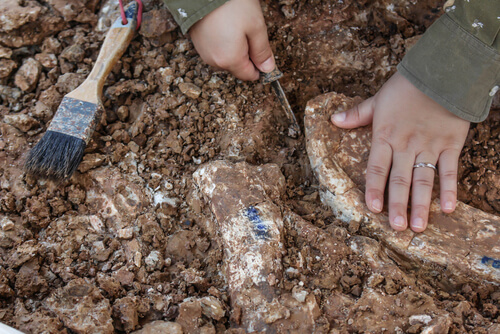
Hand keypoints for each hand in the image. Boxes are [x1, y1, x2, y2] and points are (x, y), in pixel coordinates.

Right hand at [189, 0, 274, 80]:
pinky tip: (224, 25)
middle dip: (246, 54)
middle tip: (247, 31)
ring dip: (234, 48)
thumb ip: (262, 51)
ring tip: (234, 26)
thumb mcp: (256, 27)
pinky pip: (215, 49)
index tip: (261, 49)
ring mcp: (204, 52)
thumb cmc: (231, 5)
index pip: (249, 76)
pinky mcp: (198, 43)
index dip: (259, 65)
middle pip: (238, 67)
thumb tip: (268, 69)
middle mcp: (214, 61)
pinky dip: (222, 41)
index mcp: (230, 61)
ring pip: (226, 58)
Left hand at [331, 72, 469, 232]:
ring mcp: (429, 146)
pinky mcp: (450, 144)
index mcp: (385, 136)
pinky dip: (449, 189)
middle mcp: (406, 146)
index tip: (372, 208)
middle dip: (397, 205)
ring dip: (420, 205)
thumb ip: (357, 115)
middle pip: (400, 180)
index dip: (374, 189)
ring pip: (423, 180)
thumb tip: (333, 120)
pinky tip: (448, 208)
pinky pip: (449, 171)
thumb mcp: (377, 100)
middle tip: (396, 228)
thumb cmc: (406, 87)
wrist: (441, 73)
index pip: (377, 168)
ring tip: (417, 227)